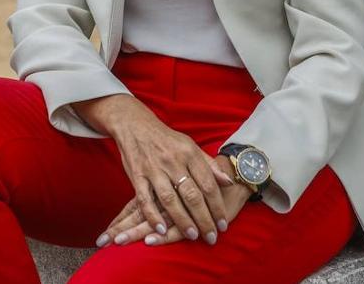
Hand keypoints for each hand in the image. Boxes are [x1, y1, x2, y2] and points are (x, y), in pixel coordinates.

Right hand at [98, 155, 254, 247]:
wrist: (135, 126)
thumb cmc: (167, 140)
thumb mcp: (190, 146)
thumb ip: (209, 165)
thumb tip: (228, 182)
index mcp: (189, 153)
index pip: (208, 184)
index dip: (217, 206)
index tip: (223, 224)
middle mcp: (173, 161)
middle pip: (192, 195)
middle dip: (203, 218)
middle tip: (211, 237)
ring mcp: (154, 169)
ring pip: (170, 199)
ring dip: (182, 220)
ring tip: (192, 235)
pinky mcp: (137, 175)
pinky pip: (145, 199)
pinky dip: (153, 216)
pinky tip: (161, 229)